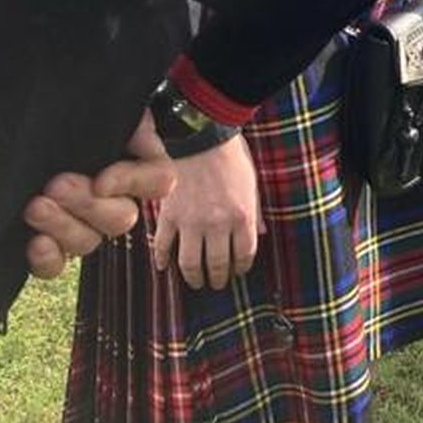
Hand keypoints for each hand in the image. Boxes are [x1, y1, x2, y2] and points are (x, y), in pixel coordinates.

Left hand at [24, 114, 176, 277]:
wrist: (33, 133)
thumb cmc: (73, 118)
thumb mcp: (107, 113)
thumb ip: (130, 121)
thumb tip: (140, 135)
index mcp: (137, 167)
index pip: (157, 182)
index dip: (132, 184)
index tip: (101, 179)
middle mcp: (116, 201)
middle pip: (121, 219)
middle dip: (86, 204)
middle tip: (56, 185)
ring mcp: (85, 226)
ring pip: (89, 243)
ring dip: (62, 227)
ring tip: (35, 206)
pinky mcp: (54, 245)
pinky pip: (57, 266)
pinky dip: (47, 259)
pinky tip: (35, 242)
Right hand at [152, 129, 261, 290]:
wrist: (200, 138)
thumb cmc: (231, 158)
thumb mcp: (252, 183)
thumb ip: (255, 212)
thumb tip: (260, 235)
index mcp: (242, 216)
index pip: (244, 254)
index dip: (241, 267)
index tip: (238, 272)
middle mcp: (217, 224)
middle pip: (217, 263)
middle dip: (218, 278)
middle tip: (216, 284)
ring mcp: (191, 222)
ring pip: (190, 263)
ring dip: (193, 277)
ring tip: (196, 282)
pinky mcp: (169, 216)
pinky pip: (163, 246)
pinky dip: (162, 260)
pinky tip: (164, 268)